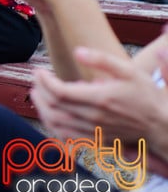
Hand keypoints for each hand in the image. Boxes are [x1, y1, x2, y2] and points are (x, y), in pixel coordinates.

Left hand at [31, 47, 167, 147]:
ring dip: (41, 108)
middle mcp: (94, 118)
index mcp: (100, 99)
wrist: (161, 126)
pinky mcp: (95, 141)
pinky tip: (49, 114)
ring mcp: (93, 132)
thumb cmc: (145, 95)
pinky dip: (52, 126)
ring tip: (36, 94)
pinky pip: (66, 137)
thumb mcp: (129, 71)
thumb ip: (102, 60)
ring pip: (56, 123)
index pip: (60, 92)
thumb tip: (77, 51)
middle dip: (39, 91)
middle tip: (36, 79)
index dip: (44, 80)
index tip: (38, 70)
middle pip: (54, 106)